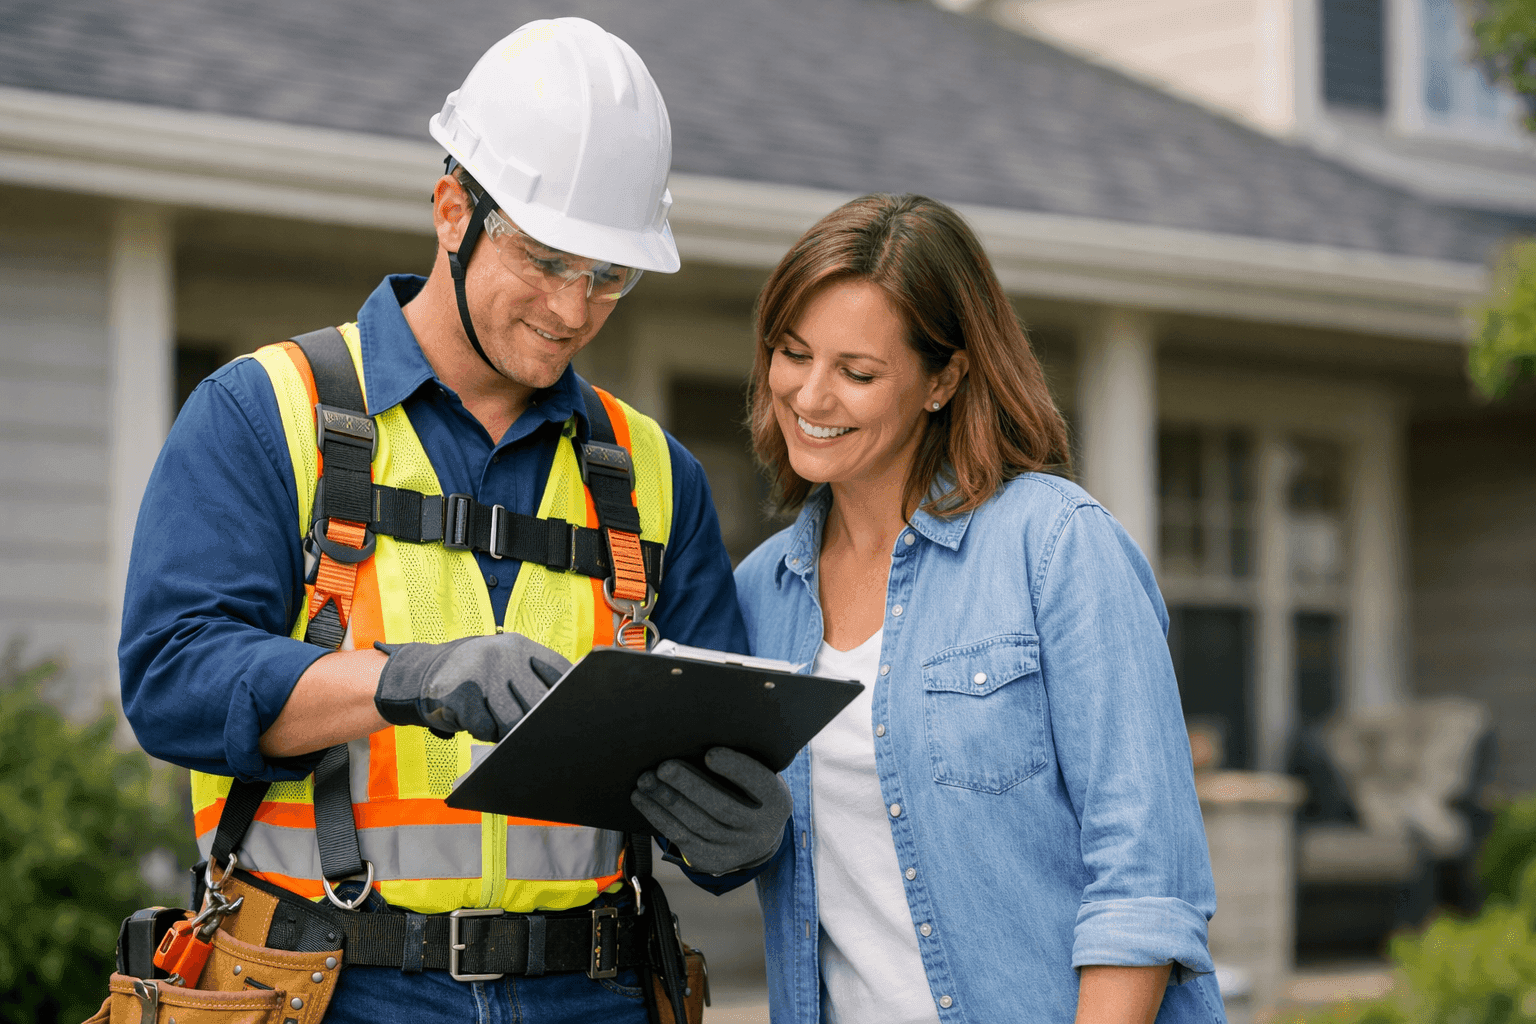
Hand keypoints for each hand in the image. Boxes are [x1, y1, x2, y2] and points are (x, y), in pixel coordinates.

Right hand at [373, 633, 570, 741]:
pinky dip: (483, 731)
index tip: (563, 713)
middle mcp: (502, 654)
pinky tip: (474, 719)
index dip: (565, 697)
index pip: (559, 673)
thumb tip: (564, 708)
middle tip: (524, 725)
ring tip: (495, 718)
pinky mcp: (460, 695)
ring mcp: (481, 673)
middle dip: (533, 720)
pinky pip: (486, 729)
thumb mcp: (505, 661)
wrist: (422, 672)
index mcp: (519, 645)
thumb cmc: (474, 674)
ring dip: (506, 729)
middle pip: (538, 702)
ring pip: (514, 721)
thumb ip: (533, 676)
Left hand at [631, 747, 791, 874]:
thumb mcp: (756, 775)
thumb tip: (695, 735)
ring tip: (645, 779)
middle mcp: (760, 830)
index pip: (758, 783)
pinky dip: (658, 817)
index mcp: (776, 801)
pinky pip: (681, 837)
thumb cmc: (748, 788)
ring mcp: (735, 849)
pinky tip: (641, 798)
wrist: (754, 835)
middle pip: (722, 807)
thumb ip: (738, 761)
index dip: (735, 769)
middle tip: (663, 766)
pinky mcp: (712, 860)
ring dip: (665, 800)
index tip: (710, 753)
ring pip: (696, 824)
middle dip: (689, 785)